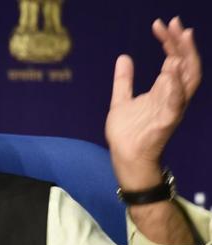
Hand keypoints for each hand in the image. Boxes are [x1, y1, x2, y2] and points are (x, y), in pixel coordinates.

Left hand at [105, 17, 200, 189]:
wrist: (124, 156)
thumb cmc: (128, 132)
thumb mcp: (121, 100)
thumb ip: (124, 80)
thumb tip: (123, 57)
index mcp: (164, 90)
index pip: (173, 59)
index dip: (170, 41)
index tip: (161, 25)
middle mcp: (172, 96)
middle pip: (185, 64)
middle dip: (181, 43)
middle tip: (174, 23)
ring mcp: (172, 108)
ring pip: (188, 79)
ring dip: (186, 58)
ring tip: (180, 38)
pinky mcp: (167, 121)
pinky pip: (176, 102)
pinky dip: (175, 85)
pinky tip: (171, 69)